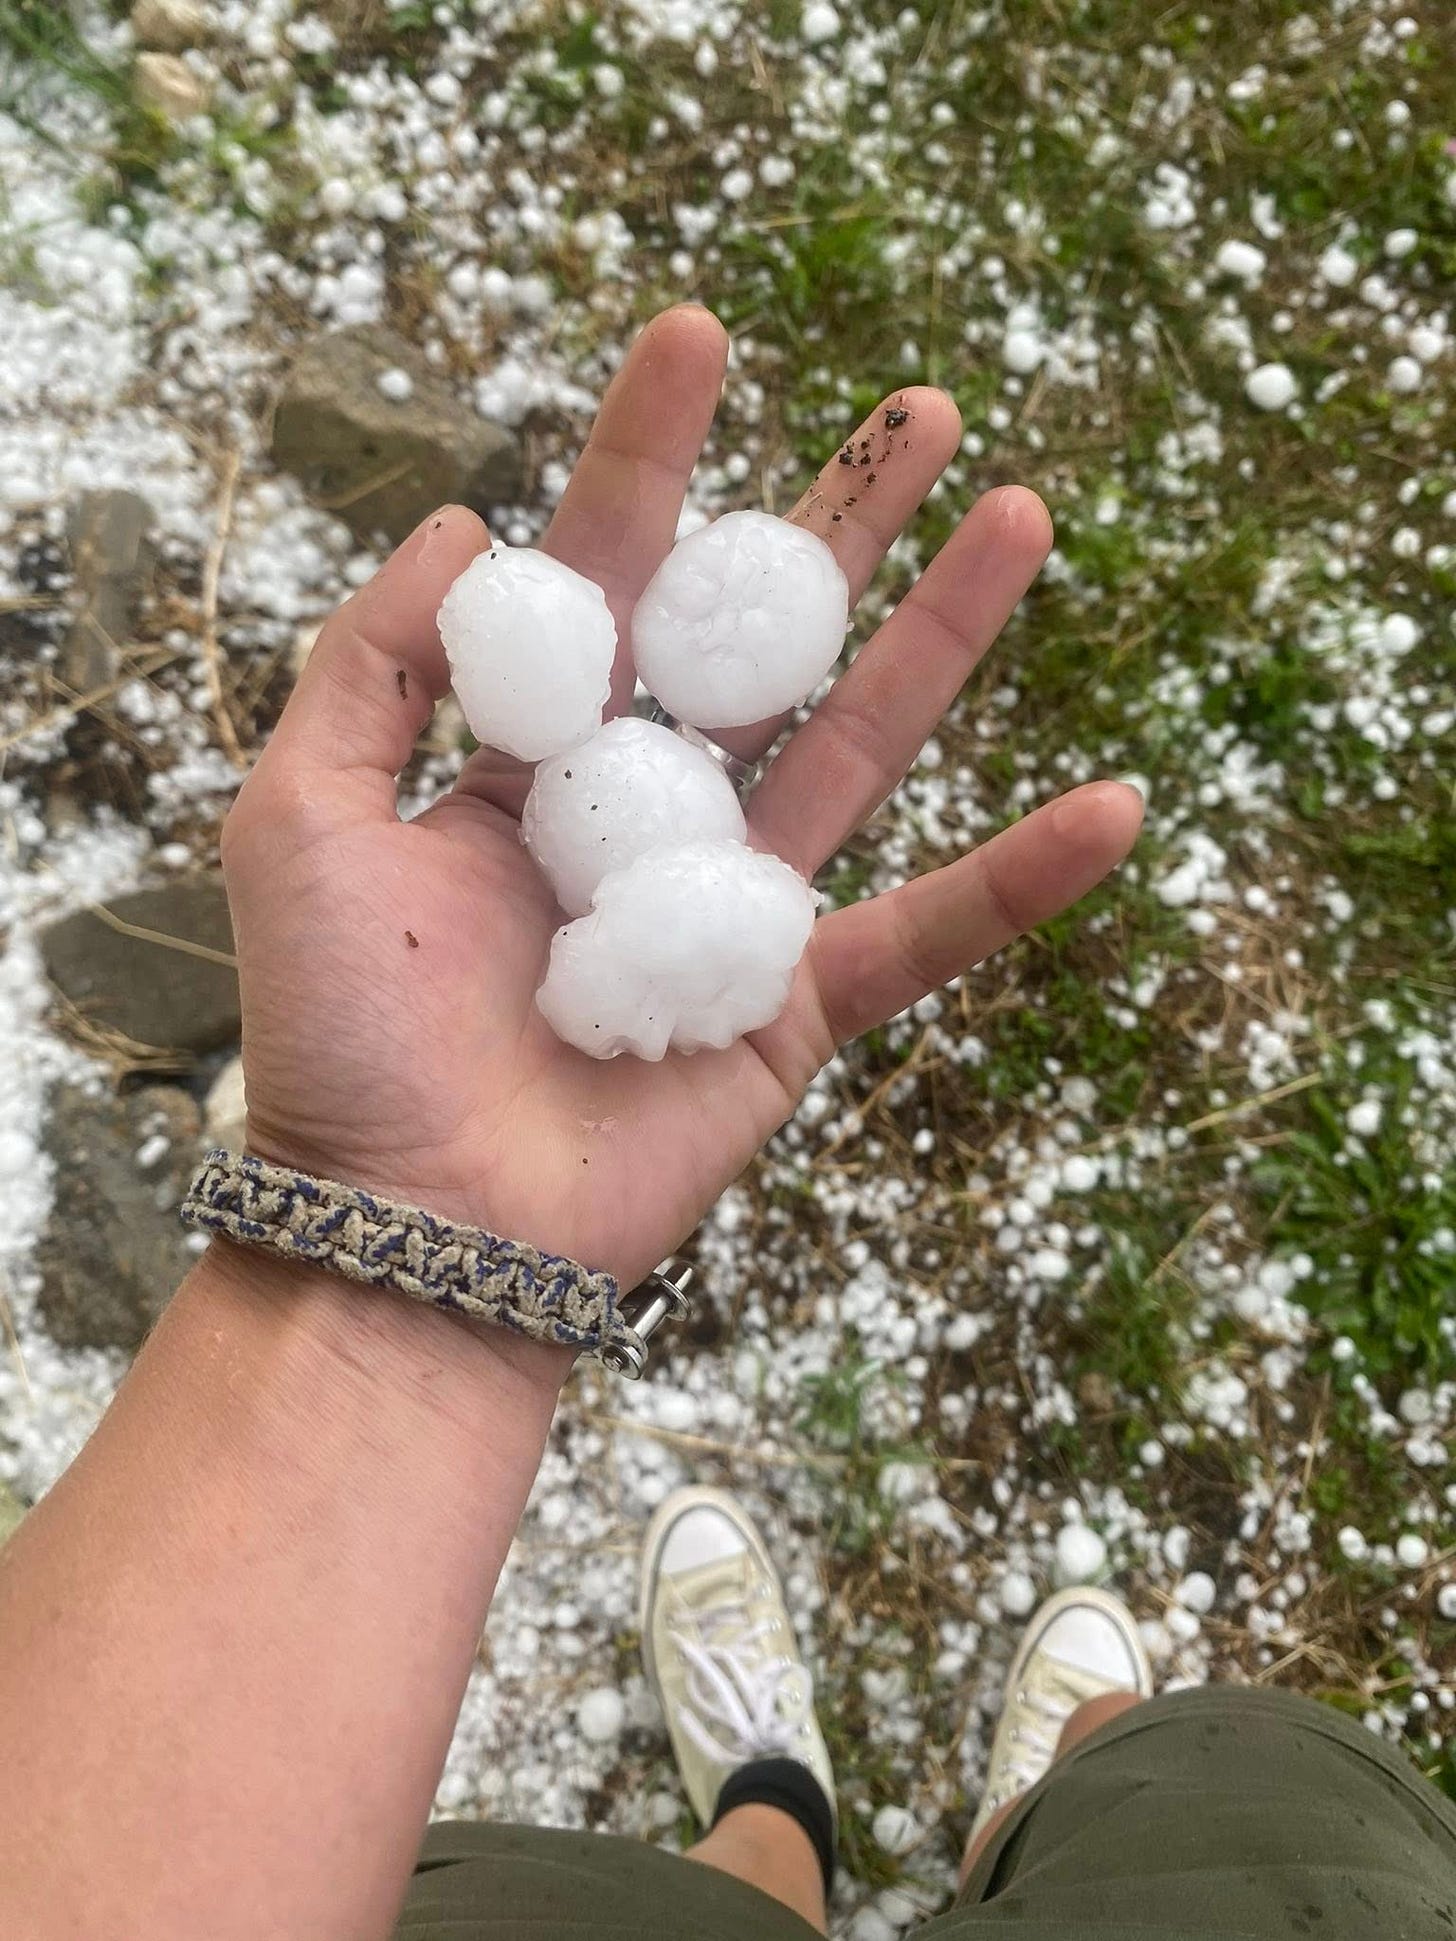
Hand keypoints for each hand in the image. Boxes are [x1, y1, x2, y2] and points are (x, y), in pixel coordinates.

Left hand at [222, 307, 1140, 1363]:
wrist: (410, 1224)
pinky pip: (925, 937)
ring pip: (854, 748)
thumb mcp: (298, 817)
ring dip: (942, 639)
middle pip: (757, 643)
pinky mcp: (793, 1007)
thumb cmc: (336, 1034)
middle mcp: (639, 817)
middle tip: (915, 409)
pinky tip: (1116, 807)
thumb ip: (366, 668)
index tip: (701, 335)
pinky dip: (1019, 883)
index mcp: (526, 764)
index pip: (603, 579)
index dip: (649, 459)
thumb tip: (465, 526)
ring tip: (1018, 513)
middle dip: (832, 524)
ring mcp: (727, 907)